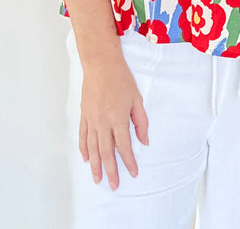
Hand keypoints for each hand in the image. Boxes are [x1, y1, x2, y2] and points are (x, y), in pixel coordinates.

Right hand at [79, 57, 149, 190]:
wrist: (101, 64)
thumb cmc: (121, 79)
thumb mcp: (137, 99)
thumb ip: (141, 122)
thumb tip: (144, 141)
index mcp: (118, 118)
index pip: (124, 146)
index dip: (129, 161)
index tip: (133, 173)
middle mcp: (103, 123)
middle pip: (106, 152)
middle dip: (111, 171)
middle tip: (114, 185)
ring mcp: (91, 120)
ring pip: (92, 148)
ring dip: (95, 165)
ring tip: (98, 179)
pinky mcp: (84, 115)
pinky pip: (83, 137)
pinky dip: (84, 149)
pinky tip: (87, 159)